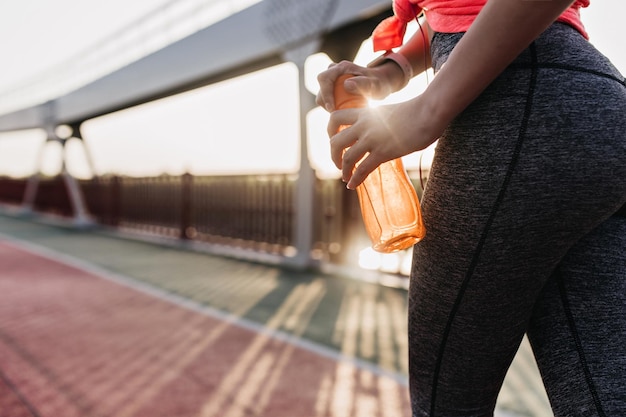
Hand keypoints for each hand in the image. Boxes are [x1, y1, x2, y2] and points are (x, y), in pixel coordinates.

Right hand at [316, 60, 404, 111]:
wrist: (379, 84)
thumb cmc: (378, 83)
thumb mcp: (374, 84)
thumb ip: (363, 83)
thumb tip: (347, 85)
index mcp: (341, 67)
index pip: (324, 79)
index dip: (325, 94)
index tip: (332, 109)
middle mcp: (334, 71)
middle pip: (321, 88)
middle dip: (326, 103)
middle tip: (337, 115)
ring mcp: (333, 80)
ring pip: (322, 95)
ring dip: (328, 106)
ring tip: (342, 114)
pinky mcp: (333, 88)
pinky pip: (327, 99)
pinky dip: (331, 107)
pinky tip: (341, 114)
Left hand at [327, 94, 443, 188]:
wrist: (429, 111)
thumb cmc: (416, 110)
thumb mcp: (390, 111)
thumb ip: (380, 121)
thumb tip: (382, 131)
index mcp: (364, 113)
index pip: (335, 117)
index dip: (330, 130)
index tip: (335, 139)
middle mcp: (364, 125)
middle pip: (335, 141)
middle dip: (333, 155)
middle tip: (338, 163)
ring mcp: (372, 139)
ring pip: (347, 158)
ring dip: (344, 170)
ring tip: (346, 178)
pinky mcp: (383, 152)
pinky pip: (362, 169)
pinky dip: (355, 180)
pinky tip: (353, 186)